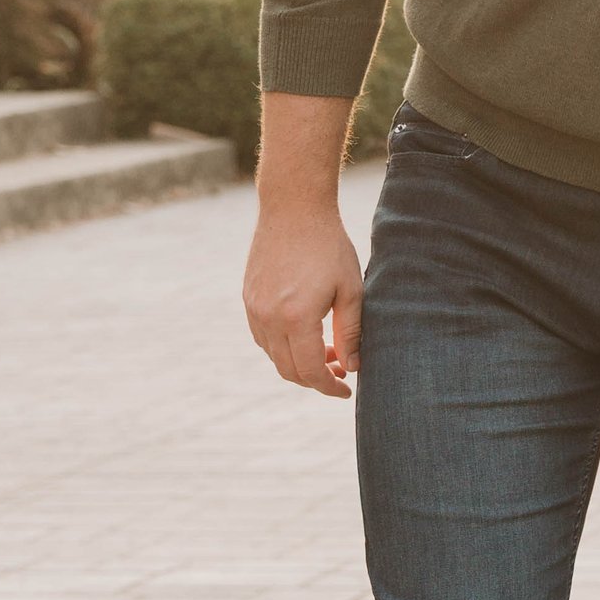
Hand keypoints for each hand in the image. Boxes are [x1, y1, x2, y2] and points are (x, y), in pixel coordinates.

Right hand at [243, 202, 364, 398]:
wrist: (293, 209)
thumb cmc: (329, 246)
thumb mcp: (350, 289)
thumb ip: (351, 332)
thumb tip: (351, 367)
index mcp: (296, 317)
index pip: (310, 371)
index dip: (329, 387)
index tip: (346, 391)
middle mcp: (268, 317)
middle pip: (289, 370)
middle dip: (316, 378)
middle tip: (341, 370)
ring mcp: (254, 308)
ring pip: (273, 356)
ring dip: (298, 363)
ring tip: (328, 349)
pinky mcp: (248, 298)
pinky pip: (262, 337)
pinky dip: (283, 347)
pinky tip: (305, 334)